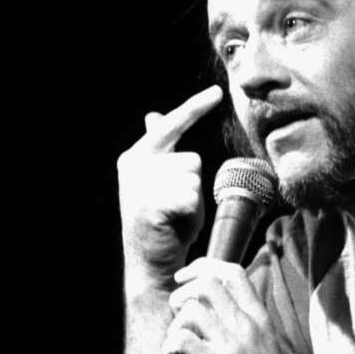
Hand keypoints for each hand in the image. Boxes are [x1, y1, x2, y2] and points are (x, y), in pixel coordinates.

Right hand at [117, 86, 223, 282]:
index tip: (219, 92)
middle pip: (192, 159)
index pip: (172, 125)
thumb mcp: (164, 181)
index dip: (196, 107)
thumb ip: (162, 150)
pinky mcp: (151, 205)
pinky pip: (191, 198)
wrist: (153, 262)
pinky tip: (174, 225)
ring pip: (194, 179)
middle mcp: (136, 165)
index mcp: (137, 156)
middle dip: (194, 184)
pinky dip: (191, 215)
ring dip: (194, 200)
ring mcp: (141, 185)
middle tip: (177, 208)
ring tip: (176, 216)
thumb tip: (153, 115)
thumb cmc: (166, 221)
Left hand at [163, 258, 325, 353]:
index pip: (232, 271)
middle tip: (179, 317)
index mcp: (260, 317)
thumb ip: (243, 322)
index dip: (202, 267)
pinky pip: (180, 339)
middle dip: (182, 294)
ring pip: (190, 309)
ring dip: (175, 326)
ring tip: (179, 346)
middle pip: (206, 283)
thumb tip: (209, 307)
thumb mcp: (264, 343)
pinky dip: (170, 347)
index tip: (186, 279)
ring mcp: (232, 344)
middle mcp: (247, 325)